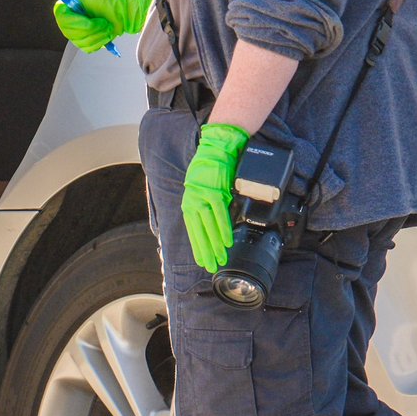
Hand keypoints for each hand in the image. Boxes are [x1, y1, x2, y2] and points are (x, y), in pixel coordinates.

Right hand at [42, 0, 151, 53]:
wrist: (124, 9)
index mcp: (67, 7)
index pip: (61, 18)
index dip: (74, 20)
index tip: (87, 17)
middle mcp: (70, 21)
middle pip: (71, 32)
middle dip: (91, 28)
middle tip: (103, 21)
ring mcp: (78, 34)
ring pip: (81, 41)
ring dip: (98, 34)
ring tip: (108, 26)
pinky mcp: (86, 43)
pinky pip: (88, 48)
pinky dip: (100, 42)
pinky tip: (106, 33)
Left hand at [181, 123, 249, 272]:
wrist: (217, 148)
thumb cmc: (212, 169)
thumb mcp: (205, 190)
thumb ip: (207, 206)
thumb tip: (214, 223)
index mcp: (189, 203)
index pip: (192, 230)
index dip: (198, 247)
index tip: (203, 261)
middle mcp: (193, 202)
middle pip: (199, 232)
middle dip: (205, 251)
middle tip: (212, 267)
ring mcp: (203, 198)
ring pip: (208, 227)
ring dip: (215, 245)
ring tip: (220, 258)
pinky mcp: (214, 193)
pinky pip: (219, 215)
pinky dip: (223, 229)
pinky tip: (227, 241)